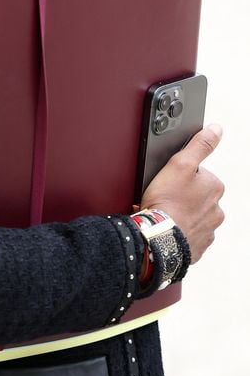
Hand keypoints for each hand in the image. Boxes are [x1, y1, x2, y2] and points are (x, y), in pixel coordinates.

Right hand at [141, 124, 224, 263]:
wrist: (158, 238)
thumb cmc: (167, 201)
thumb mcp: (180, 163)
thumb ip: (200, 145)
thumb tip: (216, 129)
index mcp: (215, 188)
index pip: (198, 174)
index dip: (180, 175)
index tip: (168, 180)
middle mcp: (216, 210)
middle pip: (196, 195)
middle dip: (182, 195)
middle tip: (164, 196)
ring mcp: (208, 230)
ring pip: (193, 215)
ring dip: (180, 213)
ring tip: (163, 212)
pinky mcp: (198, 246)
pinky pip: (188, 233)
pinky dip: (178, 229)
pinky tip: (166, 225)